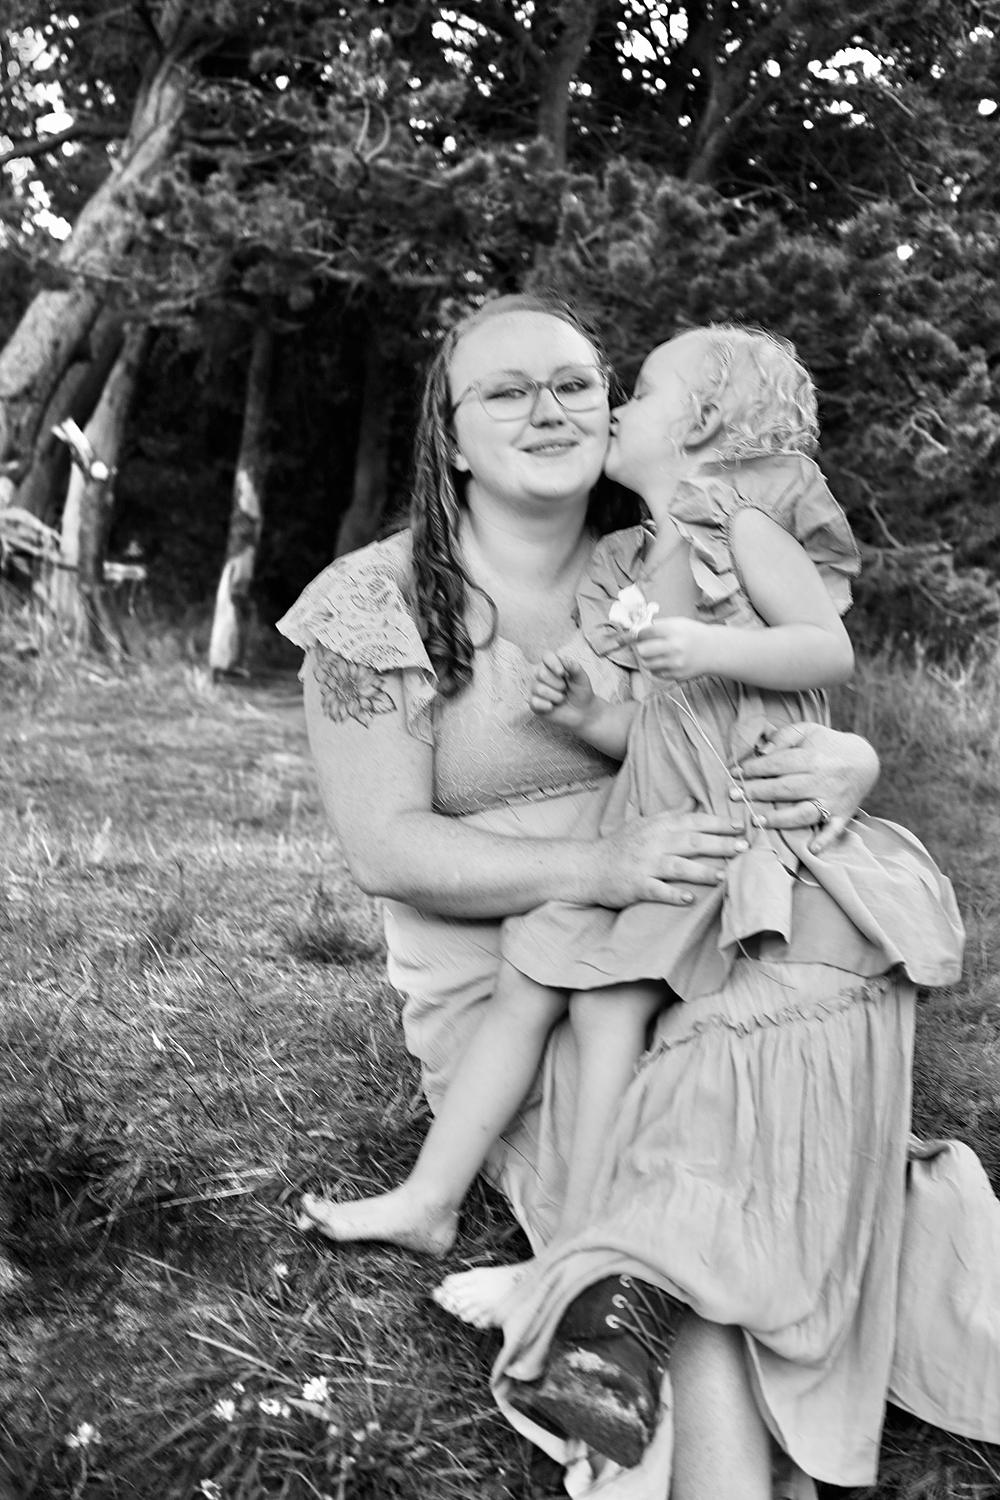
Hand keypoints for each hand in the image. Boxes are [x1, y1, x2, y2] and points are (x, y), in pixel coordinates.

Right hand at [529, 651, 595, 732]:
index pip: (546, 656)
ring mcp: (536, 689)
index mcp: (553, 665)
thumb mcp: (582, 678)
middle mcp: (542, 675)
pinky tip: (552, 707)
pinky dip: (546, 705)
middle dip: (558, 684)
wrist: (582, 711)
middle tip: (565, 689)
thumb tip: (564, 660)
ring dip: (556, 696)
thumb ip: (574, 667)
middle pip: (541, 673)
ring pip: (539, 689)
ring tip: (562, 699)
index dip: (552, 663)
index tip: (562, 673)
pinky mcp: (534, 703)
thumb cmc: (581, 692)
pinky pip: (534, 702)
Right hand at [595, 810, 748, 906]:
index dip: (717, 823)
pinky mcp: (635, 885)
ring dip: (701, 871)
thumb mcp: (644, 823)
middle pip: (691, 841)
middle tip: (743, 848)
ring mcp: (644, 864)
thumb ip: (671, 814)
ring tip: (723, 876)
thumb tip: (692, 801)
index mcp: (657, 826)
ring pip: (677, 866)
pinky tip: (690, 899)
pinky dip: (673, 894)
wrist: (588, 866)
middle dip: (719, 844)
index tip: (740, 826)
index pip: (692, 821)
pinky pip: (657, 890)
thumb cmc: (620, 845)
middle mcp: (653, 842)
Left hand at [633, 617, 718, 680]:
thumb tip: (637, 631)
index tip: (640, 635)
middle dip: (640, 647)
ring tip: (655, 654)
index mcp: (673, 630)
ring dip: (647, 659)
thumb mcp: (678, 622)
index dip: (639, 634)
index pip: (645, 633)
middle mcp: (674, 647)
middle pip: (642, 650)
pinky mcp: (676, 675)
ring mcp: (675, 663)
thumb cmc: (693, 634)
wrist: (713, 650)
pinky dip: (655, 667)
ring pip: (646, 664)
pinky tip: (663, 661)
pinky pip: (655, 673)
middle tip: (644, 645)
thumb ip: (658, 626)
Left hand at [732, 721, 878, 851]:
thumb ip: (783, 737)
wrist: (865, 760)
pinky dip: (824, 840)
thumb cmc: (828, 744)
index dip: (754, 768)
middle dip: (757, 792)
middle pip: (786, 788)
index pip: (779, 764)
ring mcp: (832, 801)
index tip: (735, 772)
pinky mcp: (841, 815)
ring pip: (804, 812)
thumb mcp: (807, 731)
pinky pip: (833, 831)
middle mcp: (823, 781)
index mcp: (814, 758)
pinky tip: (811, 849)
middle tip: (734, 794)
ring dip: (780, 819)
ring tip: (757, 821)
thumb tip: (761, 751)